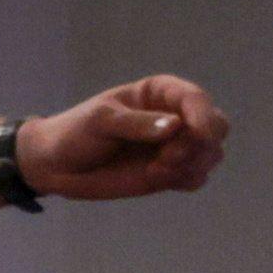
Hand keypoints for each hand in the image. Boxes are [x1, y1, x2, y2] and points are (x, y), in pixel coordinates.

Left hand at [21, 75, 228, 200]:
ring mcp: (175, 146)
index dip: (203, 116)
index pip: (196, 99)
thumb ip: (136, 124)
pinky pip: (197, 176)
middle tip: (167, 157)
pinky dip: (187, 179)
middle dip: (200, 144)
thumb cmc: (75, 133)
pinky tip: (158, 178)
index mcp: (161, 93)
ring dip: (193, 164)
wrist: (56, 165)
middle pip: (216, 127)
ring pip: (211, 154)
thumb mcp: (99, 122)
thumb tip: (175, 126)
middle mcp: (176, 117)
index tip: (197, 134)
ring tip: (156, 169)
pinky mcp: (170, 172)